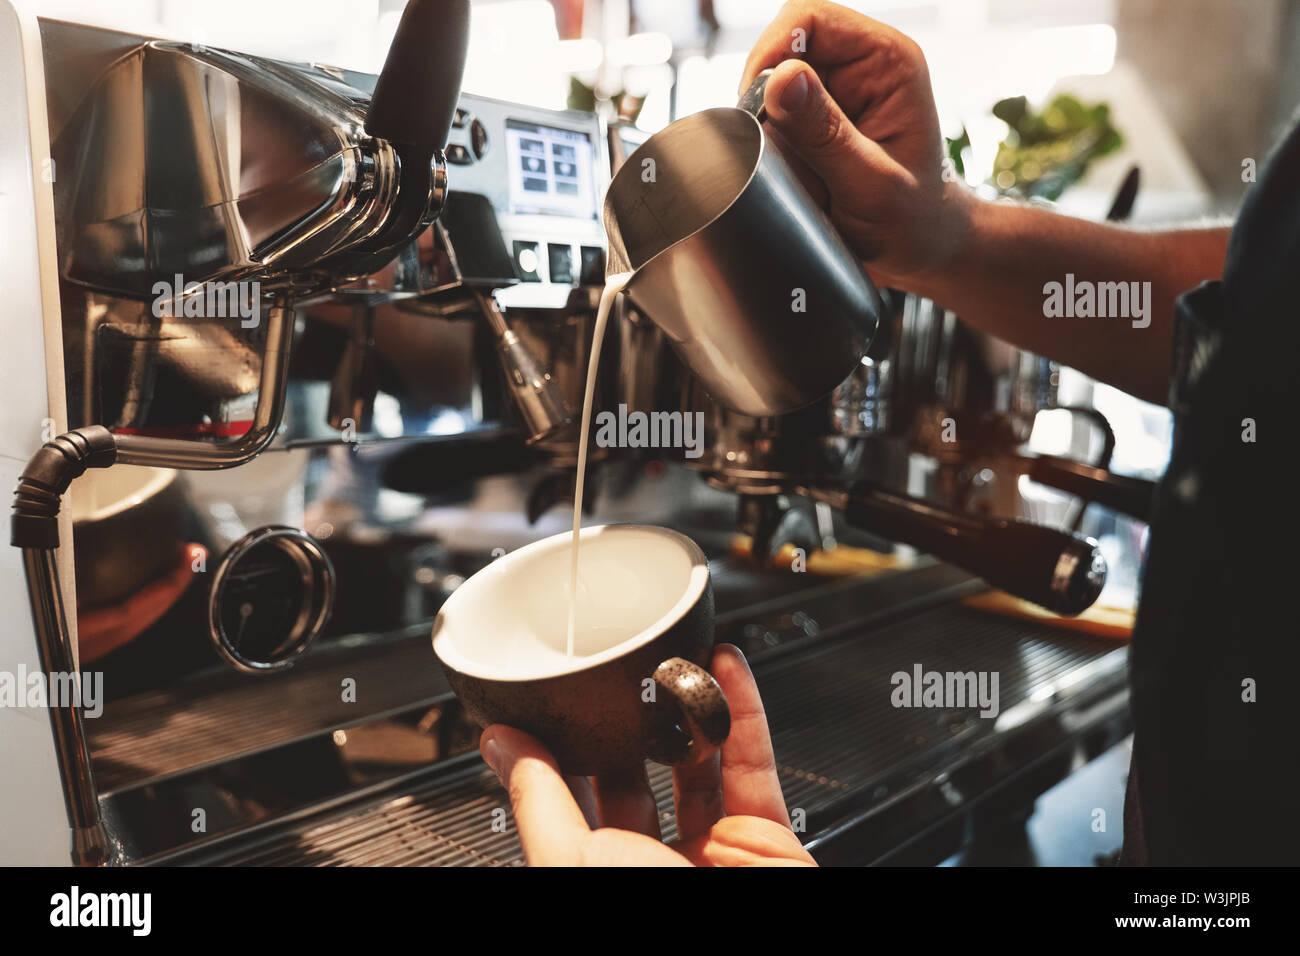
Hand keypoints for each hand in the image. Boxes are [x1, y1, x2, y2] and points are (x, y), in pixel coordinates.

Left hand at [478, 644, 815, 865]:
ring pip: (698, 762)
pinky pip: (753, 760)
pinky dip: (741, 709)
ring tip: (668, 658)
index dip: (558, 754)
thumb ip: (536, 800)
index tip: (546, 706)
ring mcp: (714, 854)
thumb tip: (500, 746)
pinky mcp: (767, 837)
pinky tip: (722, 667)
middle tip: (612, 674)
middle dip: (625, 724)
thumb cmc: (651, 932)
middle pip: (637, 778)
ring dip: (686, 708)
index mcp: (600, 878)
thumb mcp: (571, 863)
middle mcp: (654, 869)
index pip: (571, 806)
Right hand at [740, 0, 970, 290]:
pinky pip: (769, 118)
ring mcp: (833, 93)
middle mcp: (859, 66)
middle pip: (780, 47)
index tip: (758, 106)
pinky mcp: (812, 120)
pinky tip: (793, 176)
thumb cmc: (912, 223)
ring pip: (768, 87)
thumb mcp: (871, 185)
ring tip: (798, 174)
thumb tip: (782, 80)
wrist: (919, 253)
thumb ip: (826, 134)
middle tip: (779, 153)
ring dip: (768, 130)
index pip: (811, 17)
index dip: (772, 52)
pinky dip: (768, 147)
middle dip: (766, 99)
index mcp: (888, 62)